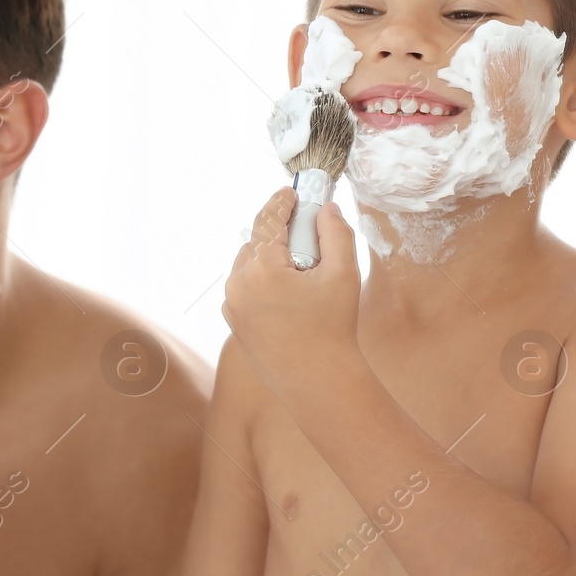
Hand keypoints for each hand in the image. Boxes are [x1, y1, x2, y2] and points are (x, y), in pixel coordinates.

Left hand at [221, 188, 361, 396]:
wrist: (318, 383)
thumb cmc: (333, 330)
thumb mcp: (342, 275)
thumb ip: (335, 234)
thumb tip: (326, 210)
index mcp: (261, 270)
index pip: (267, 221)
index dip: (281, 202)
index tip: (292, 192)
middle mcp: (238, 285)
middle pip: (256, 243)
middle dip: (280, 235)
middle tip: (308, 236)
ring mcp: (232, 306)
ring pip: (248, 266)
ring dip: (270, 260)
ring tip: (302, 271)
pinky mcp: (234, 323)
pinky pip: (245, 289)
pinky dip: (262, 282)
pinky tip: (288, 294)